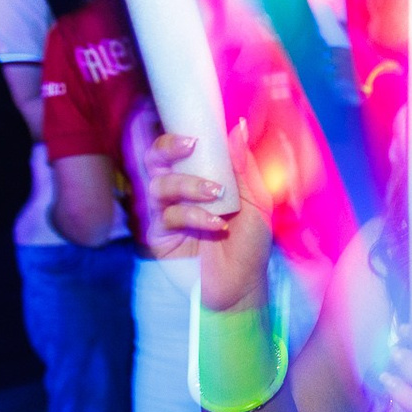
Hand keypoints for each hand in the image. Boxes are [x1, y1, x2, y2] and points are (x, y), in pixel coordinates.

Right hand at [144, 120, 271, 310]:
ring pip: (159, 185)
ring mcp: (167, 213)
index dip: (177, 136)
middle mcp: (179, 192)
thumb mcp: (256, 200)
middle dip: (167, 149)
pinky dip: (193, 216)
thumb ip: (245, 165)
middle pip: (154, 160)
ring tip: (216, 195)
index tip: (196, 134)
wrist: (243, 284)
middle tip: (190, 147)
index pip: (178, 150)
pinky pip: (167, 216)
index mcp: (200, 178)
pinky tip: (215, 225)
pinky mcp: (160, 237)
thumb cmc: (251, 242)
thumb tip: (239, 126)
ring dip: (188, 186)